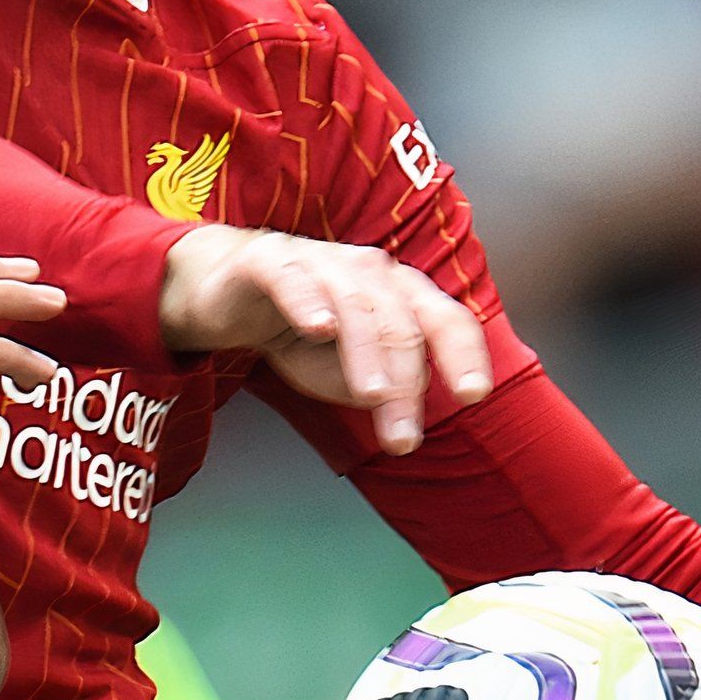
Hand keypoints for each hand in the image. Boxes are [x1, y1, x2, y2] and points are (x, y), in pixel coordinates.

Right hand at [157, 225, 493, 454]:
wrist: (227, 293)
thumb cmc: (303, 331)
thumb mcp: (347, 372)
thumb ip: (381, 387)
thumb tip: (404, 407)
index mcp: (398, 294)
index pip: (444, 319)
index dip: (464, 354)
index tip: (473, 395)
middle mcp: (367, 270)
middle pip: (398, 322)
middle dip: (405, 382)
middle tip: (401, 440)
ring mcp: (319, 260)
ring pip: (353, 303)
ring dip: (366, 352)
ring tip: (371, 395)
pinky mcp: (268, 260)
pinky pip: (292, 278)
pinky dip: (308, 302)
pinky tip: (319, 329)